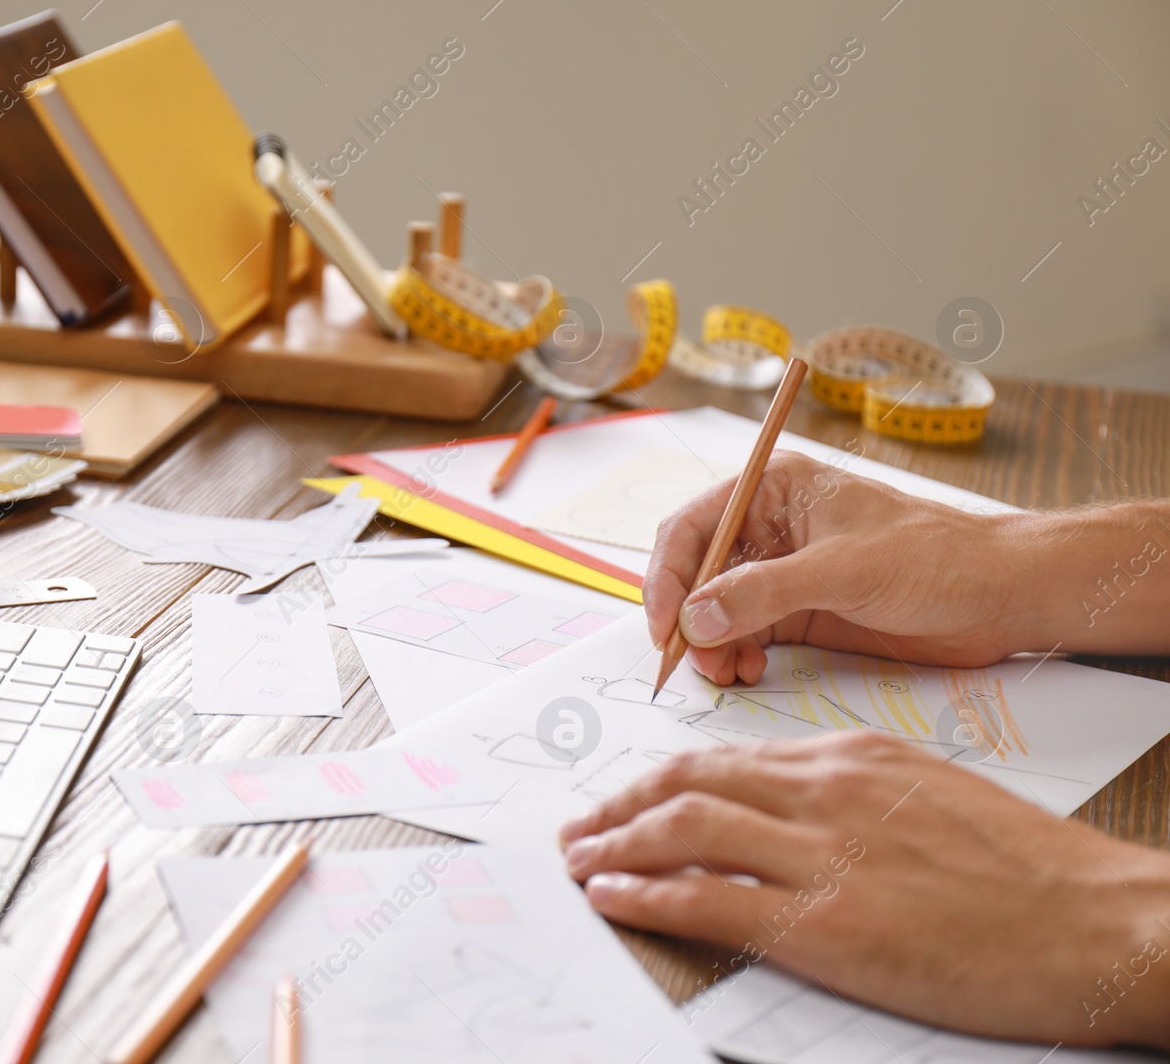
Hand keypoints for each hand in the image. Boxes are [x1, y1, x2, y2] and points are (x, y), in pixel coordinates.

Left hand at [559, 733, 1169, 1047]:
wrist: (1103, 921)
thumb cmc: (1031, 869)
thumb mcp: (932, 795)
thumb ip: (853, 793)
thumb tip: (788, 805)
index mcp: (851, 760)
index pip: (726, 757)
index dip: (661, 778)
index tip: (628, 797)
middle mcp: (826, 793)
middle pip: (688, 781)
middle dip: (619, 804)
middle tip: (581, 826)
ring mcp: (824, 857)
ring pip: (683, 830)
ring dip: (614, 845)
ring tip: (579, 860)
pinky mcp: (829, 925)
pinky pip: (708, 899)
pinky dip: (647, 896)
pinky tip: (613, 899)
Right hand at [644, 450, 1029, 685]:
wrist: (999, 596)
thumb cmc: (936, 557)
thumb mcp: (845, 570)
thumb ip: (765, 593)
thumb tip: (697, 619)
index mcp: (774, 490)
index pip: (693, 528)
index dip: (668, 576)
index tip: (665, 624)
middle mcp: (769, 529)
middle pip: (695, 572)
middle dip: (687, 618)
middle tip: (693, 660)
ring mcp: (781, 573)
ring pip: (714, 610)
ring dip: (709, 643)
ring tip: (727, 672)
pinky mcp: (799, 613)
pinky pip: (744, 634)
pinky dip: (734, 655)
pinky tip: (747, 671)